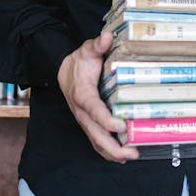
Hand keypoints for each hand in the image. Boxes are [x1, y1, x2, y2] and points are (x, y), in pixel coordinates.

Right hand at [57, 32, 138, 162]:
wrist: (64, 72)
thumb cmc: (79, 62)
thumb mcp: (86, 50)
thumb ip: (96, 45)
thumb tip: (106, 37)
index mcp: (82, 93)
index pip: (93, 109)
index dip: (106, 119)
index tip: (120, 125)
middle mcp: (82, 111)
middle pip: (95, 133)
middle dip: (112, 146)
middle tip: (131, 152)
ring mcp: (85, 120)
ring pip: (96, 141)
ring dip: (112, 153)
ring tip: (131, 157)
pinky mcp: (89, 125)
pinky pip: (97, 142)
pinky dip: (108, 152)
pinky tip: (123, 158)